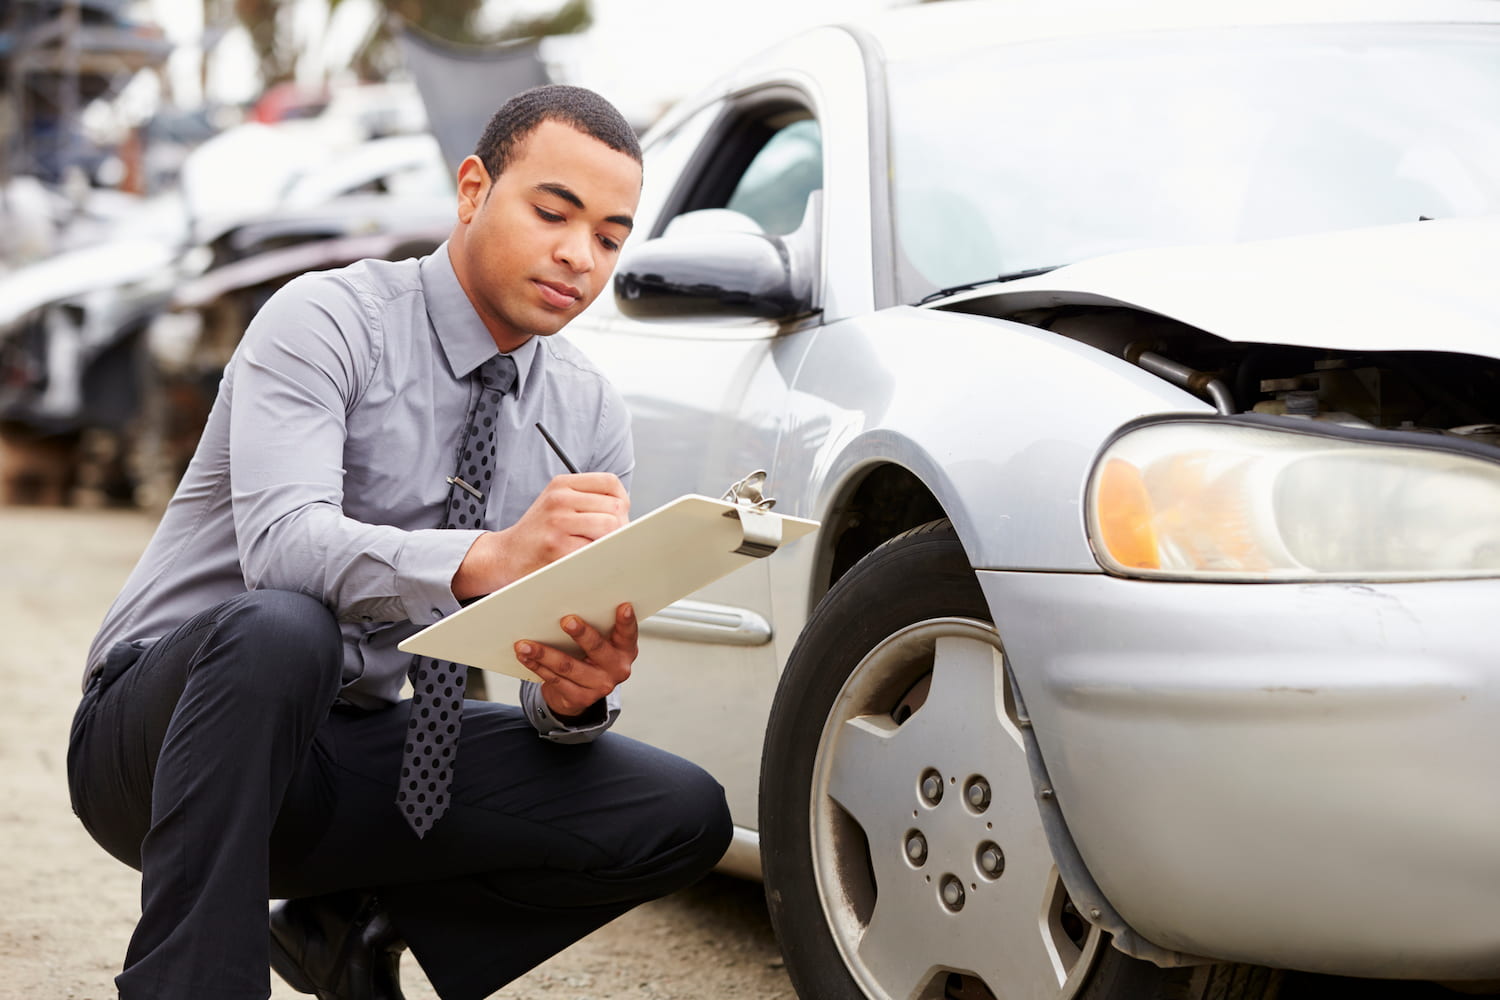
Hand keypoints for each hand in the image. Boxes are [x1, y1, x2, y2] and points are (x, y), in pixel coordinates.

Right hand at [453, 473, 627, 598]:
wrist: (505, 556)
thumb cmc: (538, 532)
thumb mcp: (558, 503)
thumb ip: (589, 501)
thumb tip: (626, 515)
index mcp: (562, 484)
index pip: (610, 483)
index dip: (621, 501)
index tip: (617, 516)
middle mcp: (559, 499)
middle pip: (615, 507)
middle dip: (619, 526)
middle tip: (606, 538)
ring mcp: (558, 523)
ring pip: (609, 528)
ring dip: (609, 542)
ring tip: (595, 548)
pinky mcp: (558, 548)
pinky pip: (596, 550)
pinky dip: (597, 557)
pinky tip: (583, 558)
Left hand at [515, 603, 637, 718]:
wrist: (582, 690)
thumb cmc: (590, 654)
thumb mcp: (602, 640)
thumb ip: (596, 624)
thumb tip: (569, 600)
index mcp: (626, 649)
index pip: (628, 633)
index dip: (627, 621)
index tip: (623, 606)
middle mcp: (617, 669)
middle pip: (597, 649)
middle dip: (581, 634)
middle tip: (566, 620)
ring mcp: (600, 686)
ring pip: (568, 667)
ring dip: (544, 653)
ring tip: (525, 644)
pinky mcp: (581, 698)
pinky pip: (555, 680)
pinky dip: (537, 666)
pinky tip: (525, 657)